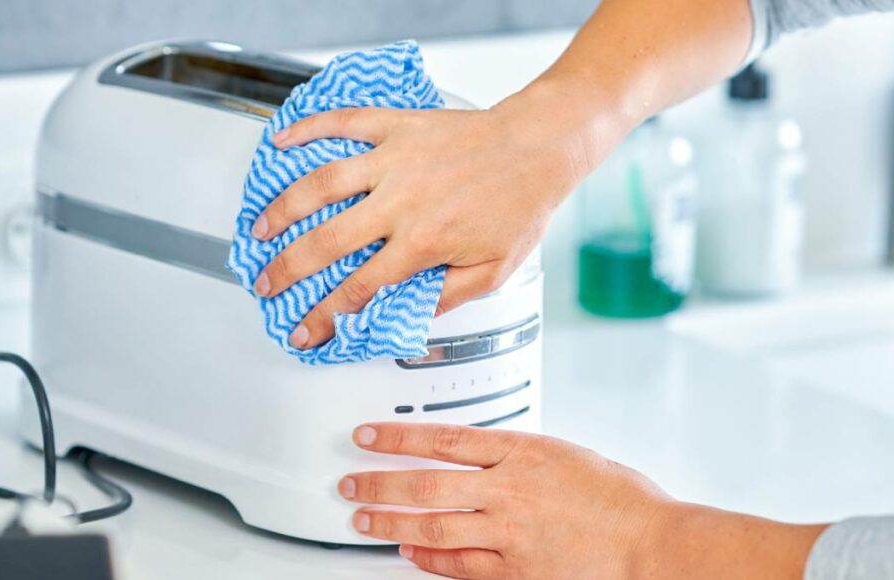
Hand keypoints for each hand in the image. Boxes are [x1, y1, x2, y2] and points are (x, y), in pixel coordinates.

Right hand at [251, 81, 628, 348]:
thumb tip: (409, 319)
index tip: (305, 332)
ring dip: (281, 209)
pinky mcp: (396, 126)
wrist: (538, 146)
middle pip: (326, 242)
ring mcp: (394, 160)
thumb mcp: (493, 272)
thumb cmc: (520, 205)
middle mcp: (400, 202)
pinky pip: (342, 124)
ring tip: (258, 229)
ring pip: (320, 184)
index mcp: (422, 242)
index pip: (359, 289)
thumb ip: (447, 298)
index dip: (325, 317)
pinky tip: (280, 141)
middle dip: (287, 270)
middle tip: (264, 285)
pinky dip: (307, 129)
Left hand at [339, 423, 826, 579]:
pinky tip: (409, 552)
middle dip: (379, 482)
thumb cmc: (621, 499)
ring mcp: (509, 532)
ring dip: (391, 521)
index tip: (367, 436)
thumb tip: (482, 456)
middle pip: (425, 482)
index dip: (396, 437)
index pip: (442, 438)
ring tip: (363, 520)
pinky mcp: (515, 570)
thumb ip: (519, 455)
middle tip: (349, 483)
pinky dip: (429, 558)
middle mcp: (508, 490)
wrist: (653, 546)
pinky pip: (459, 565)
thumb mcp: (566, 455)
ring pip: (433, 524)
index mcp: (521, 452)